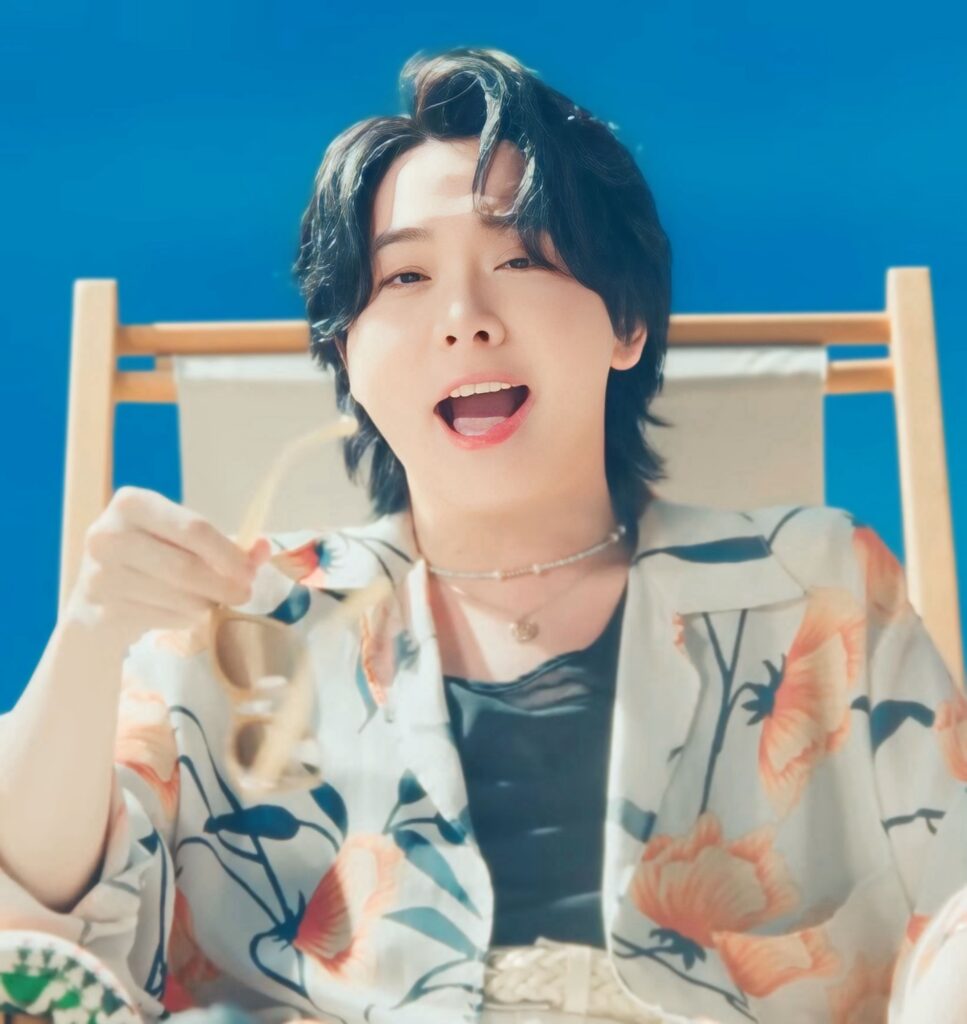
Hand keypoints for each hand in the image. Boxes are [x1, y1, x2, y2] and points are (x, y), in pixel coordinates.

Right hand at [61, 485, 272, 652]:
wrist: (96, 597)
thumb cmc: (152, 557)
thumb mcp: (183, 539)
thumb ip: (225, 544)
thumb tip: (264, 548)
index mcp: (132, 504)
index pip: (193, 528)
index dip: (228, 553)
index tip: (250, 571)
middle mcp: (108, 536)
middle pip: (186, 567)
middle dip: (225, 585)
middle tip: (245, 594)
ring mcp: (100, 576)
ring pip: (179, 598)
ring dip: (207, 604)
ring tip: (213, 601)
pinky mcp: (101, 612)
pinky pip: (164, 619)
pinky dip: (186, 619)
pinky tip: (187, 613)